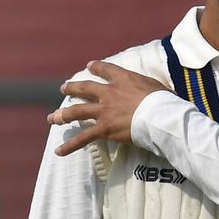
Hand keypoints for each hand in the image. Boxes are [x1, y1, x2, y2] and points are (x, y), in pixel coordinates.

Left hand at [47, 61, 168, 154]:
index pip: (106, 70)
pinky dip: (70, 146)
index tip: (89, 66)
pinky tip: (58, 151)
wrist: (160, 115)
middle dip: (73, 88)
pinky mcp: (104, 128)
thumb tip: (160, 91)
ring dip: (63, 114)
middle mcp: (110, 92)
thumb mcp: (158, 86)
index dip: (97, 67)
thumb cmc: (166, 101)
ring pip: (78, 111)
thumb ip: (151, 87)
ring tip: (52, 118)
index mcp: (124, 79)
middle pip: (85, 88)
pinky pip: (83, 139)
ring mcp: (105, 111)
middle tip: (64, 88)